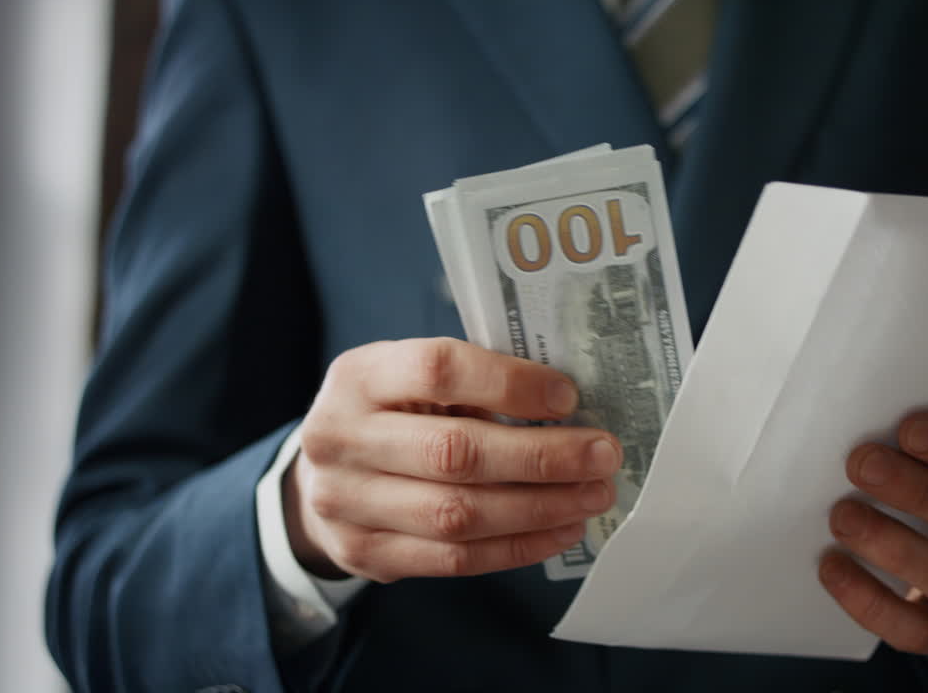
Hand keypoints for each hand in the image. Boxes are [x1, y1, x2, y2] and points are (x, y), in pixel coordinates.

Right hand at [286, 337, 619, 581]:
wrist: (323, 476)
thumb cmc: (393, 415)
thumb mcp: (412, 378)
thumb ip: (474, 382)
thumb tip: (568, 403)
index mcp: (359, 376)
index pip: (438, 369)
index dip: (510, 384)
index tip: (568, 397)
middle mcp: (341, 437)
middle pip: (455, 452)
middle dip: (542, 457)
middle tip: (603, 455)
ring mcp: (346, 503)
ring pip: (459, 513)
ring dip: (540, 508)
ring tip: (592, 496)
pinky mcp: (364, 554)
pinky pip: (454, 558)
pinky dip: (518, 546)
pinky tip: (561, 529)